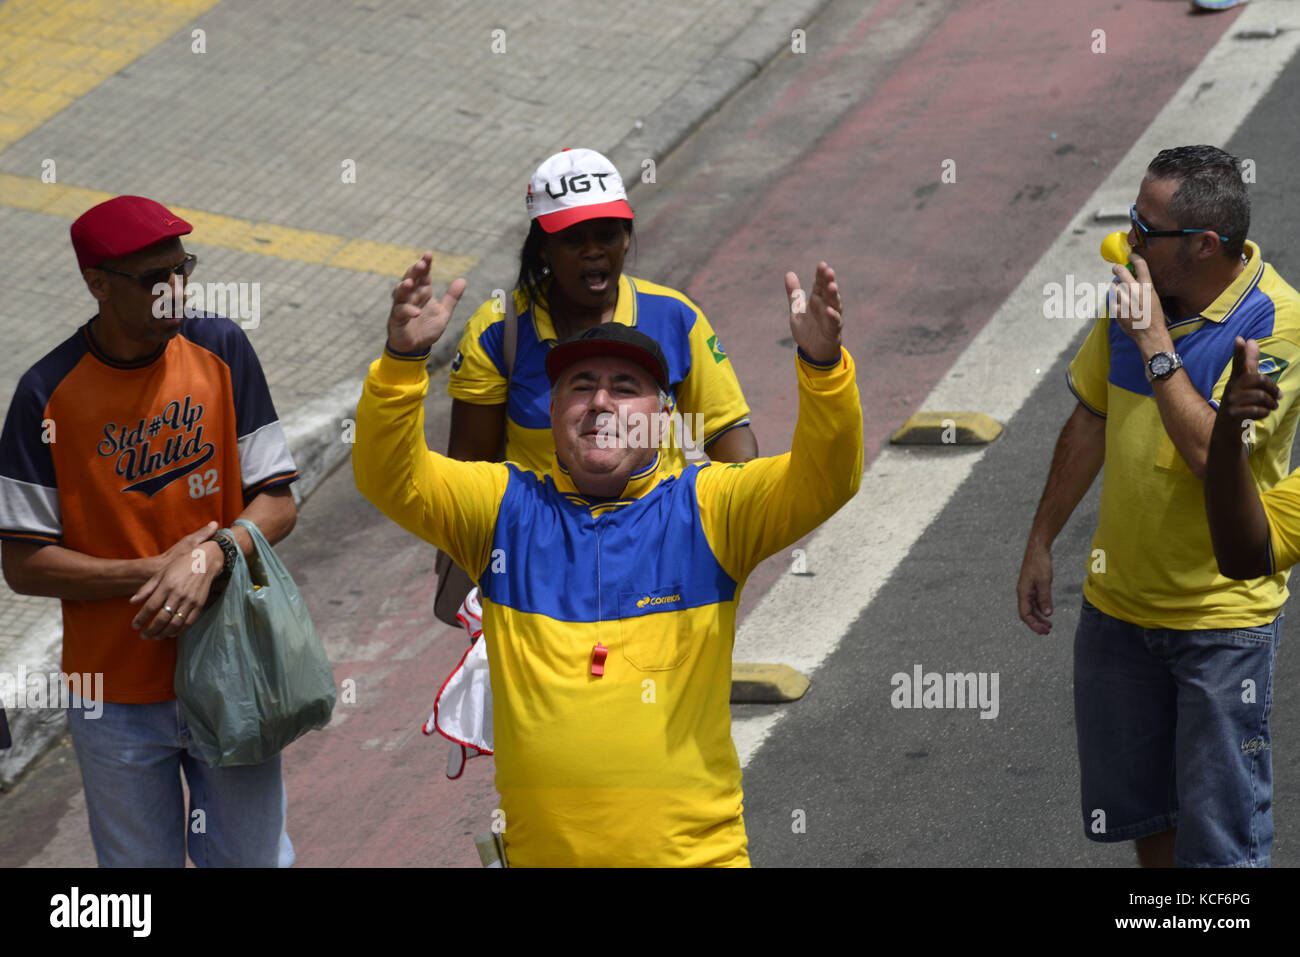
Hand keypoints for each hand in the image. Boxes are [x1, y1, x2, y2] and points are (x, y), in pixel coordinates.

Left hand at [130, 522, 220, 639]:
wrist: (205, 561)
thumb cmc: (180, 566)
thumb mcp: (161, 573)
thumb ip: (146, 588)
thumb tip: (132, 602)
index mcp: (166, 585)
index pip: (150, 607)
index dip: (141, 619)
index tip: (135, 626)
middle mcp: (178, 594)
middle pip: (162, 618)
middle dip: (151, 630)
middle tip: (144, 635)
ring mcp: (190, 601)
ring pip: (175, 623)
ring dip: (164, 633)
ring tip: (156, 636)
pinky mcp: (199, 605)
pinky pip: (188, 622)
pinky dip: (179, 631)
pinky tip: (171, 633)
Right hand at [387, 253, 466, 353]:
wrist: (415, 347)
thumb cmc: (427, 328)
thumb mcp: (443, 313)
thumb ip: (452, 298)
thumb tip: (463, 280)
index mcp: (422, 292)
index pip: (423, 275)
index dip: (425, 264)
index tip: (428, 254)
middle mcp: (411, 296)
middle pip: (410, 279)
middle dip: (414, 271)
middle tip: (420, 264)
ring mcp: (402, 306)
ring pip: (399, 292)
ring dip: (403, 286)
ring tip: (409, 282)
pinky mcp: (396, 319)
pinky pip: (400, 312)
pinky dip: (408, 311)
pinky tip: (416, 312)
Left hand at [786, 262, 841, 363]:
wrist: (812, 352)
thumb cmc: (807, 330)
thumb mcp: (797, 311)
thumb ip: (794, 294)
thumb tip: (789, 273)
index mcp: (817, 300)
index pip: (819, 285)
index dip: (821, 275)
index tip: (822, 264)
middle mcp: (825, 307)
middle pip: (828, 292)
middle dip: (829, 281)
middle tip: (829, 271)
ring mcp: (831, 318)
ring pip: (834, 305)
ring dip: (834, 296)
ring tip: (832, 286)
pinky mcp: (832, 331)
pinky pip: (834, 323)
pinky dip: (832, 316)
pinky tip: (829, 310)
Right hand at [1017, 542, 1053, 634]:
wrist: (1038, 549)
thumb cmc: (1039, 563)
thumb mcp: (1044, 581)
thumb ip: (1045, 598)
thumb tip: (1048, 614)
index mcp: (1023, 592)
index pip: (1025, 614)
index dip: (1033, 624)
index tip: (1042, 631)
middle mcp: (1023, 592)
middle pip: (1027, 613)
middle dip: (1037, 623)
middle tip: (1047, 631)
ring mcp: (1028, 589)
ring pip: (1032, 608)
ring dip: (1039, 617)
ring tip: (1049, 625)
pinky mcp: (1033, 586)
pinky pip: (1035, 601)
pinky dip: (1041, 608)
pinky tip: (1048, 612)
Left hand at [1109, 253, 1168, 350]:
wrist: (1150, 333)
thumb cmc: (1153, 315)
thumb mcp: (1153, 296)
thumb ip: (1143, 286)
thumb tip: (1131, 276)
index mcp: (1147, 286)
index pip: (1139, 264)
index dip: (1134, 257)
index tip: (1130, 256)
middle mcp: (1135, 291)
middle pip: (1119, 270)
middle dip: (1116, 268)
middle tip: (1116, 269)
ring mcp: (1124, 300)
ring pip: (1113, 285)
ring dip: (1116, 287)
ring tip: (1123, 295)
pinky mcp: (1116, 309)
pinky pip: (1111, 299)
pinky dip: (1115, 301)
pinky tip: (1122, 307)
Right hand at [1214, 336, 1280, 444]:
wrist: (1225, 434)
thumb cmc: (1239, 405)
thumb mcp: (1244, 384)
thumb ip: (1249, 363)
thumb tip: (1250, 340)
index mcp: (1236, 381)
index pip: (1238, 363)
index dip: (1240, 352)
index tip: (1241, 339)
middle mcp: (1231, 389)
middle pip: (1257, 379)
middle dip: (1272, 388)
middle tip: (1278, 396)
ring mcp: (1231, 402)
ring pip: (1260, 396)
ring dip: (1271, 403)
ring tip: (1272, 407)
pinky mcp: (1233, 415)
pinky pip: (1257, 410)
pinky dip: (1264, 413)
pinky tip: (1262, 415)